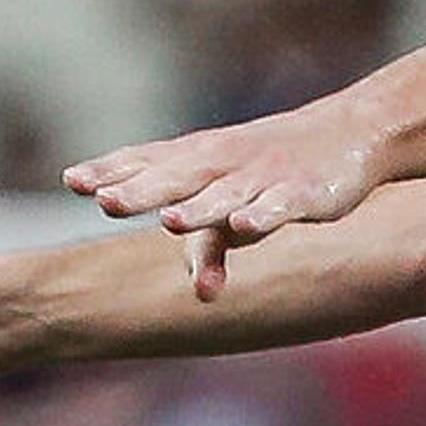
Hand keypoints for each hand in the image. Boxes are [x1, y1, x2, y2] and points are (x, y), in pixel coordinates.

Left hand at [64, 106, 384, 295]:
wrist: (351, 131)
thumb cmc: (276, 165)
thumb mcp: (236, 201)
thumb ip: (209, 248)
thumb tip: (198, 294)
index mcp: (201, 159)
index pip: (149, 161)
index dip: (112, 169)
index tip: (73, 180)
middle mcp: (225, 164)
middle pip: (178, 177)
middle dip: (143, 190)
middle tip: (106, 202)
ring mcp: (262, 177)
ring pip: (225, 194)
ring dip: (199, 208)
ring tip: (171, 222)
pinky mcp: (301, 192)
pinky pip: (278, 206)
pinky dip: (262, 215)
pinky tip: (245, 227)